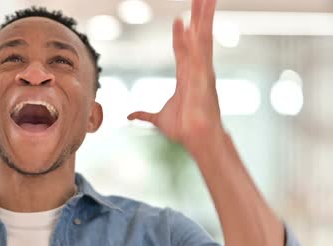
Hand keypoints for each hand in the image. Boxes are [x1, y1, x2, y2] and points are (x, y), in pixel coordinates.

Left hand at [128, 0, 223, 154]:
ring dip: (204, 16)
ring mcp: (202, 71)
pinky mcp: (203, 76)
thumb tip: (130, 116)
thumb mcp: (158, 119)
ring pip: (202, 37)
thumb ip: (144, 115)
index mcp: (187, 77)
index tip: (179, 20)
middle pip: (197, 36)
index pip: (182, 50)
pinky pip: (200, 51)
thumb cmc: (184, 130)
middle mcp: (197, 70)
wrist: (197, 139)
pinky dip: (196, 36)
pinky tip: (193, 22)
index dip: (180, 35)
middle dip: (199, 16)